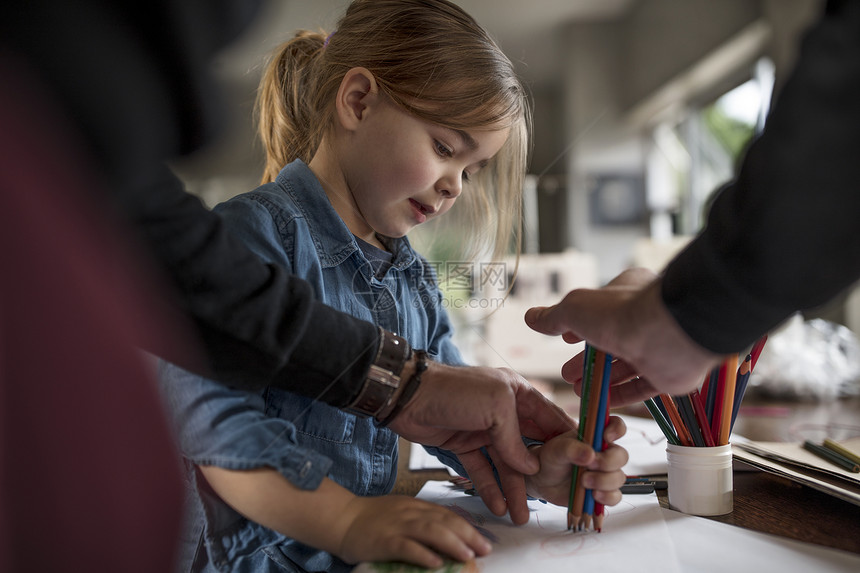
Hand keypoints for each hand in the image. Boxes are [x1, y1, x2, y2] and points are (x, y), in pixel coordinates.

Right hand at [338, 495, 491, 567]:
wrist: (341, 518)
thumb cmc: (371, 519)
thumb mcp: (400, 512)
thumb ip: (421, 521)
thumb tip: (447, 537)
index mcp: (415, 506)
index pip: (447, 515)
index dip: (468, 527)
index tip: (484, 540)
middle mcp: (410, 513)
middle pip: (444, 521)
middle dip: (468, 535)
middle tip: (485, 549)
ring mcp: (397, 526)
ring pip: (430, 531)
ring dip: (452, 543)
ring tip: (468, 555)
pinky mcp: (384, 541)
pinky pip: (406, 547)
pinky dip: (422, 554)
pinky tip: (436, 563)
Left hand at [387, 362, 574, 523]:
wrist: (407, 396)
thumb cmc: (455, 391)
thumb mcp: (496, 406)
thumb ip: (515, 438)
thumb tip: (529, 467)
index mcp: (517, 393)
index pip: (549, 419)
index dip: (565, 442)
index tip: (582, 465)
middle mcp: (504, 411)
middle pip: (528, 447)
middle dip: (539, 474)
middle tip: (553, 500)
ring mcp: (483, 429)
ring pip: (505, 464)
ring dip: (513, 489)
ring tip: (520, 515)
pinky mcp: (463, 444)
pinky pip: (482, 469)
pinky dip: (489, 487)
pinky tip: (498, 505)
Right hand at [524, 268, 721, 405]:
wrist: (669, 335)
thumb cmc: (622, 312)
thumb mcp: (575, 309)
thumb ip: (553, 316)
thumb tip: (531, 318)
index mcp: (627, 290)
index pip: (600, 307)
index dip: (579, 324)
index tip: (564, 339)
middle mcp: (645, 316)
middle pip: (609, 341)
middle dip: (585, 359)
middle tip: (566, 373)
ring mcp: (658, 344)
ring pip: (625, 365)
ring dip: (600, 378)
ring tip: (577, 389)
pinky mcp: (669, 372)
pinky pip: (642, 387)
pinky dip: (621, 395)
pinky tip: (603, 401)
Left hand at [525, 417, 627, 506]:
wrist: (543, 482)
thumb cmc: (551, 459)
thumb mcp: (555, 450)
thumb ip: (571, 449)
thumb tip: (590, 454)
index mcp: (594, 436)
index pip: (615, 426)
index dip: (616, 429)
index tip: (606, 437)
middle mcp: (603, 454)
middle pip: (621, 456)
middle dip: (608, 462)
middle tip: (589, 466)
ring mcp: (605, 473)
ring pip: (619, 478)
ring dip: (604, 481)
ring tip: (583, 482)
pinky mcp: (603, 492)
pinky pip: (615, 496)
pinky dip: (606, 497)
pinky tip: (593, 495)